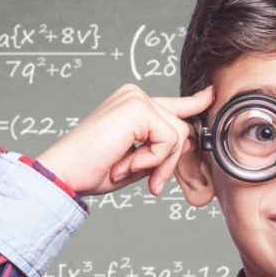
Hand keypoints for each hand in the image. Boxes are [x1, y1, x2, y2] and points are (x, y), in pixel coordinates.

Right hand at [36, 83, 214, 196]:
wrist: (64, 173)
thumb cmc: (93, 169)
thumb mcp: (138, 160)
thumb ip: (161, 148)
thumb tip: (189, 140)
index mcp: (132, 105)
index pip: (172, 104)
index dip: (194, 102)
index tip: (211, 95)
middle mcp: (135, 95)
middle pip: (180, 128)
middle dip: (169, 161)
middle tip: (149, 182)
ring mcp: (135, 99)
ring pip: (178, 136)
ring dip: (160, 164)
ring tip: (130, 171)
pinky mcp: (137, 108)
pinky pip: (168, 140)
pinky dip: (154, 160)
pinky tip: (129, 164)